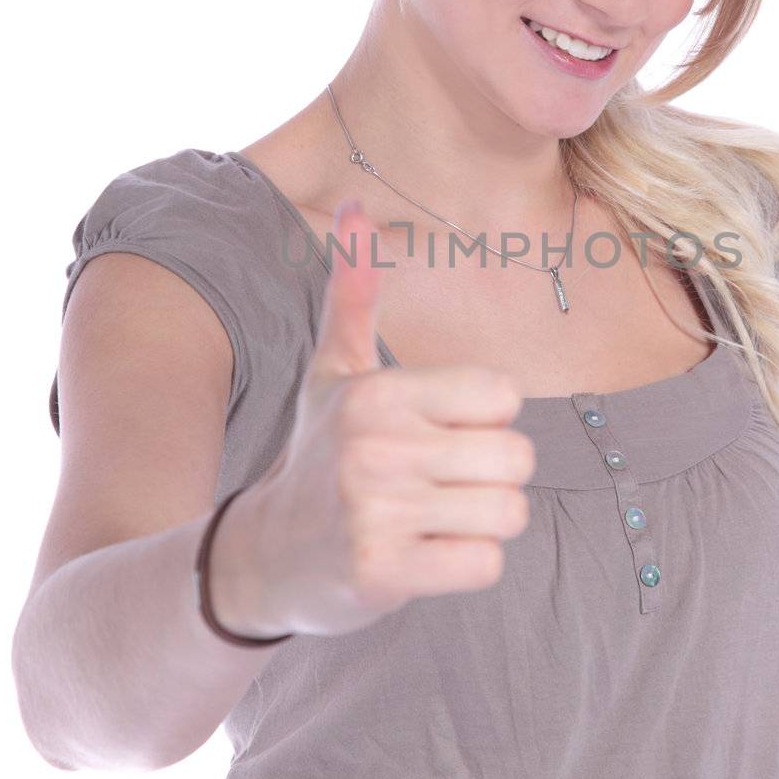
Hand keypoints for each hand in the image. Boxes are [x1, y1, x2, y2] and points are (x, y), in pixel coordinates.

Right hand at [242, 197, 535, 638]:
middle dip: (491, 477)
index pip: (505, 395)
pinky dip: (464, 565)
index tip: (435, 434)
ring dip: (480, 524)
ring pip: (509, 514)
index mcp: (379, 391)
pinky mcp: (383, 573)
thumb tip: (355, 205)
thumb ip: (354, 293)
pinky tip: (420, 556)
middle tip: (437, 484)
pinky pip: (485, 565)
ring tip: (429, 519)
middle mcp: (376, 446)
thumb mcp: (333, 372)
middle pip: (518, 458)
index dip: (483, 420)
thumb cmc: (314, 454)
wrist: (260, 557)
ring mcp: (377, 513)